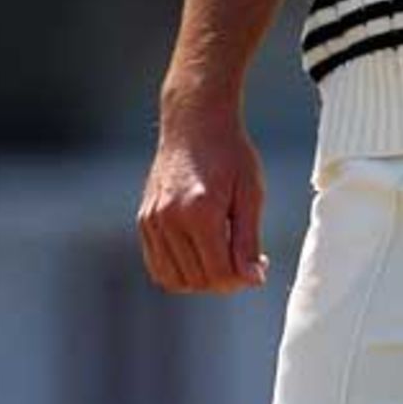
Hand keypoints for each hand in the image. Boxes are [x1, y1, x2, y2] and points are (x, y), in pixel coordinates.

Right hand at [138, 100, 267, 295]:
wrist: (194, 123)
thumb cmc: (230, 154)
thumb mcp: (250, 195)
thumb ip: (249, 241)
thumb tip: (253, 280)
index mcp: (200, 213)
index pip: (220, 273)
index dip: (242, 279)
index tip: (258, 266)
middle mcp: (169, 219)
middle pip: (198, 280)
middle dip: (225, 280)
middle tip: (244, 261)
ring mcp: (152, 221)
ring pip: (175, 280)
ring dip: (202, 279)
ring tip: (221, 256)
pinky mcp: (144, 220)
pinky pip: (158, 266)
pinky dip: (180, 271)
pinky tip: (200, 254)